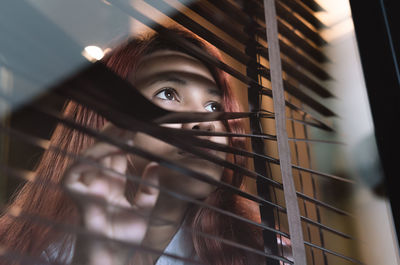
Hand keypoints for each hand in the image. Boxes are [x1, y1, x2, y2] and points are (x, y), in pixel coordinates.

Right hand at [62, 123, 159, 264]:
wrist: (110, 259)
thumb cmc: (123, 240)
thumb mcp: (143, 212)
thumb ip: (149, 191)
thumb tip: (156, 165)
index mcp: (114, 185)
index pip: (117, 156)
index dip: (125, 142)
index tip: (138, 130)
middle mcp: (99, 183)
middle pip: (102, 152)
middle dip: (114, 136)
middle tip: (130, 125)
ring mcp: (87, 189)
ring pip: (88, 157)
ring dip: (104, 144)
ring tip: (122, 136)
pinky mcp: (76, 197)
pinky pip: (73, 174)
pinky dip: (86, 161)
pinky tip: (105, 152)